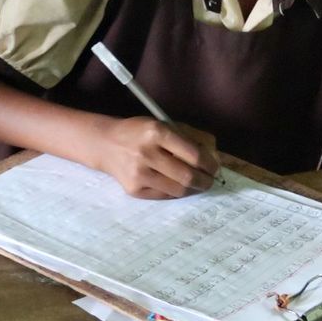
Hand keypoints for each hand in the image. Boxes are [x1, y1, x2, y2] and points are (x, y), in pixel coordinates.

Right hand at [92, 116, 218, 198]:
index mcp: (157, 132)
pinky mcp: (133, 189)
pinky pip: (164, 196)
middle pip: (187, 176)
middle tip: (210, 180)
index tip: (215, 167)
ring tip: (197, 184)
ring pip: (178, 190)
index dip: (210, 164)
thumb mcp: (164, 124)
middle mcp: (146, 153)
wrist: (106, 144)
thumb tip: (215, 156)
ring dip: (193, 189)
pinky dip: (176, 192)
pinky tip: (178, 185)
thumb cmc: (141, 133)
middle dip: (205, 181)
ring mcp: (138, 174)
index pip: (194, 155)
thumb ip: (191, 136)